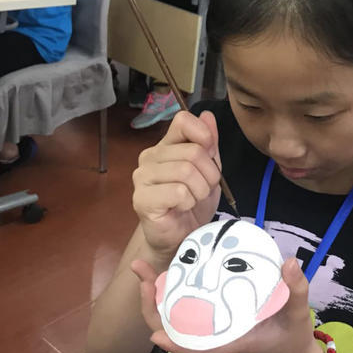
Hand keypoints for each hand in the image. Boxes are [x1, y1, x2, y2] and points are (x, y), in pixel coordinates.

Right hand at [132, 111, 222, 258]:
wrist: (179, 237)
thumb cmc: (192, 204)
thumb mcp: (209, 171)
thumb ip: (209, 144)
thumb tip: (207, 115)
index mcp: (166, 145)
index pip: (183, 121)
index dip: (203, 135)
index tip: (210, 154)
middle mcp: (150, 157)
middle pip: (193, 152)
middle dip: (209, 175)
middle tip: (204, 190)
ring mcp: (142, 177)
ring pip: (186, 171)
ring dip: (200, 190)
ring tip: (194, 200)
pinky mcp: (142, 199)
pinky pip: (178, 192)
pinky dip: (189, 202)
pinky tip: (182, 209)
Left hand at [133, 255, 323, 352]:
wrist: (295, 350)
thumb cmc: (294, 335)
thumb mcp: (299, 312)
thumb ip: (297, 289)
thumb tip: (290, 263)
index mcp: (231, 340)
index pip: (199, 349)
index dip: (176, 344)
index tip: (155, 335)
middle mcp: (215, 335)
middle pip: (174, 329)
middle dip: (152, 306)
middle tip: (142, 273)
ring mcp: (211, 327)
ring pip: (175, 318)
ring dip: (156, 298)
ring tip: (146, 270)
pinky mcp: (213, 319)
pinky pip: (185, 311)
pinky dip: (172, 295)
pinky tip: (166, 274)